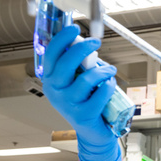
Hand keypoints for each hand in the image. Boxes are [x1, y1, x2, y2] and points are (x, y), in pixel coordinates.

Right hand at [41, 25, 120, 160]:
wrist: (91, 131)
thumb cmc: (84, 101)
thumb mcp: (75, 81)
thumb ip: (76, 64)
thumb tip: (83, 41)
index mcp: (50, 79)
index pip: (51, 54)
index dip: (62, 39)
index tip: (74, 28)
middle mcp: (54, 91)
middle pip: (66, 64)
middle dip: (82, 49)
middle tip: (96, 42)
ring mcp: (67, 104)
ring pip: (86, 79)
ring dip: (102, 70)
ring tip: (110, 70)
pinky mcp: (83, 115)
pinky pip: (100, 94)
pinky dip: (109, 86)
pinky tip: (111, 84)